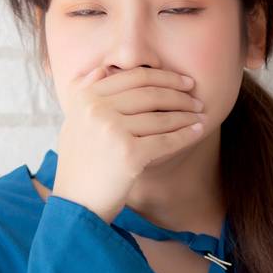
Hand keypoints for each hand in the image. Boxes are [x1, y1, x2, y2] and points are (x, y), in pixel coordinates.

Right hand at [48, 66, 207, 223]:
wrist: (76, 204)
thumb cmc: (79, 165)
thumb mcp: (73, 123)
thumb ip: (84, 93)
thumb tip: (104, 69)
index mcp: (85, 98)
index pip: (133, 77)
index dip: (164, 76)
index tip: (182, 81)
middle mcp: (96, 111)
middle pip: (150, 94)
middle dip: (179, 95)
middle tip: (196, 99)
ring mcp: (112, 131)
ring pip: (161, 117)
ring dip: (186, 115)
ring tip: (200, 115)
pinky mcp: (129, 155)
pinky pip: (166, 140)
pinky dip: (186, 135)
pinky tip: (198, 131)